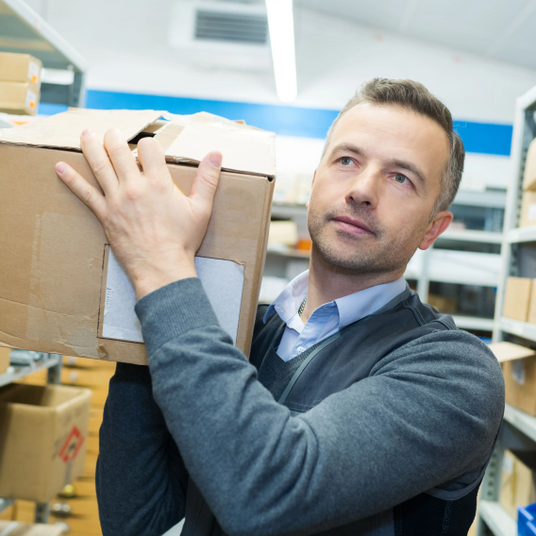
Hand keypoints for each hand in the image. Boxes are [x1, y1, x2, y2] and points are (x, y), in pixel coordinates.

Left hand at [55, 127, 222, 299]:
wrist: (162, 268)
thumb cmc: (183, 241)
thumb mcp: (202, 209)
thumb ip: (208, 179)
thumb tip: (216, 154)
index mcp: (159, 183)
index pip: (148, 147)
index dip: (149, 144)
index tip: (149, 149)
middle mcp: (135, 186)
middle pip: (118, 150)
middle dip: (115, 137)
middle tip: (112, 133)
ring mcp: (117, 200)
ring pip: (99, 165)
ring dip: (90, 146)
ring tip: (86, 134)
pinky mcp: (105, 215)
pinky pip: (85, 193)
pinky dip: (72, 179)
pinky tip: (60, 167)